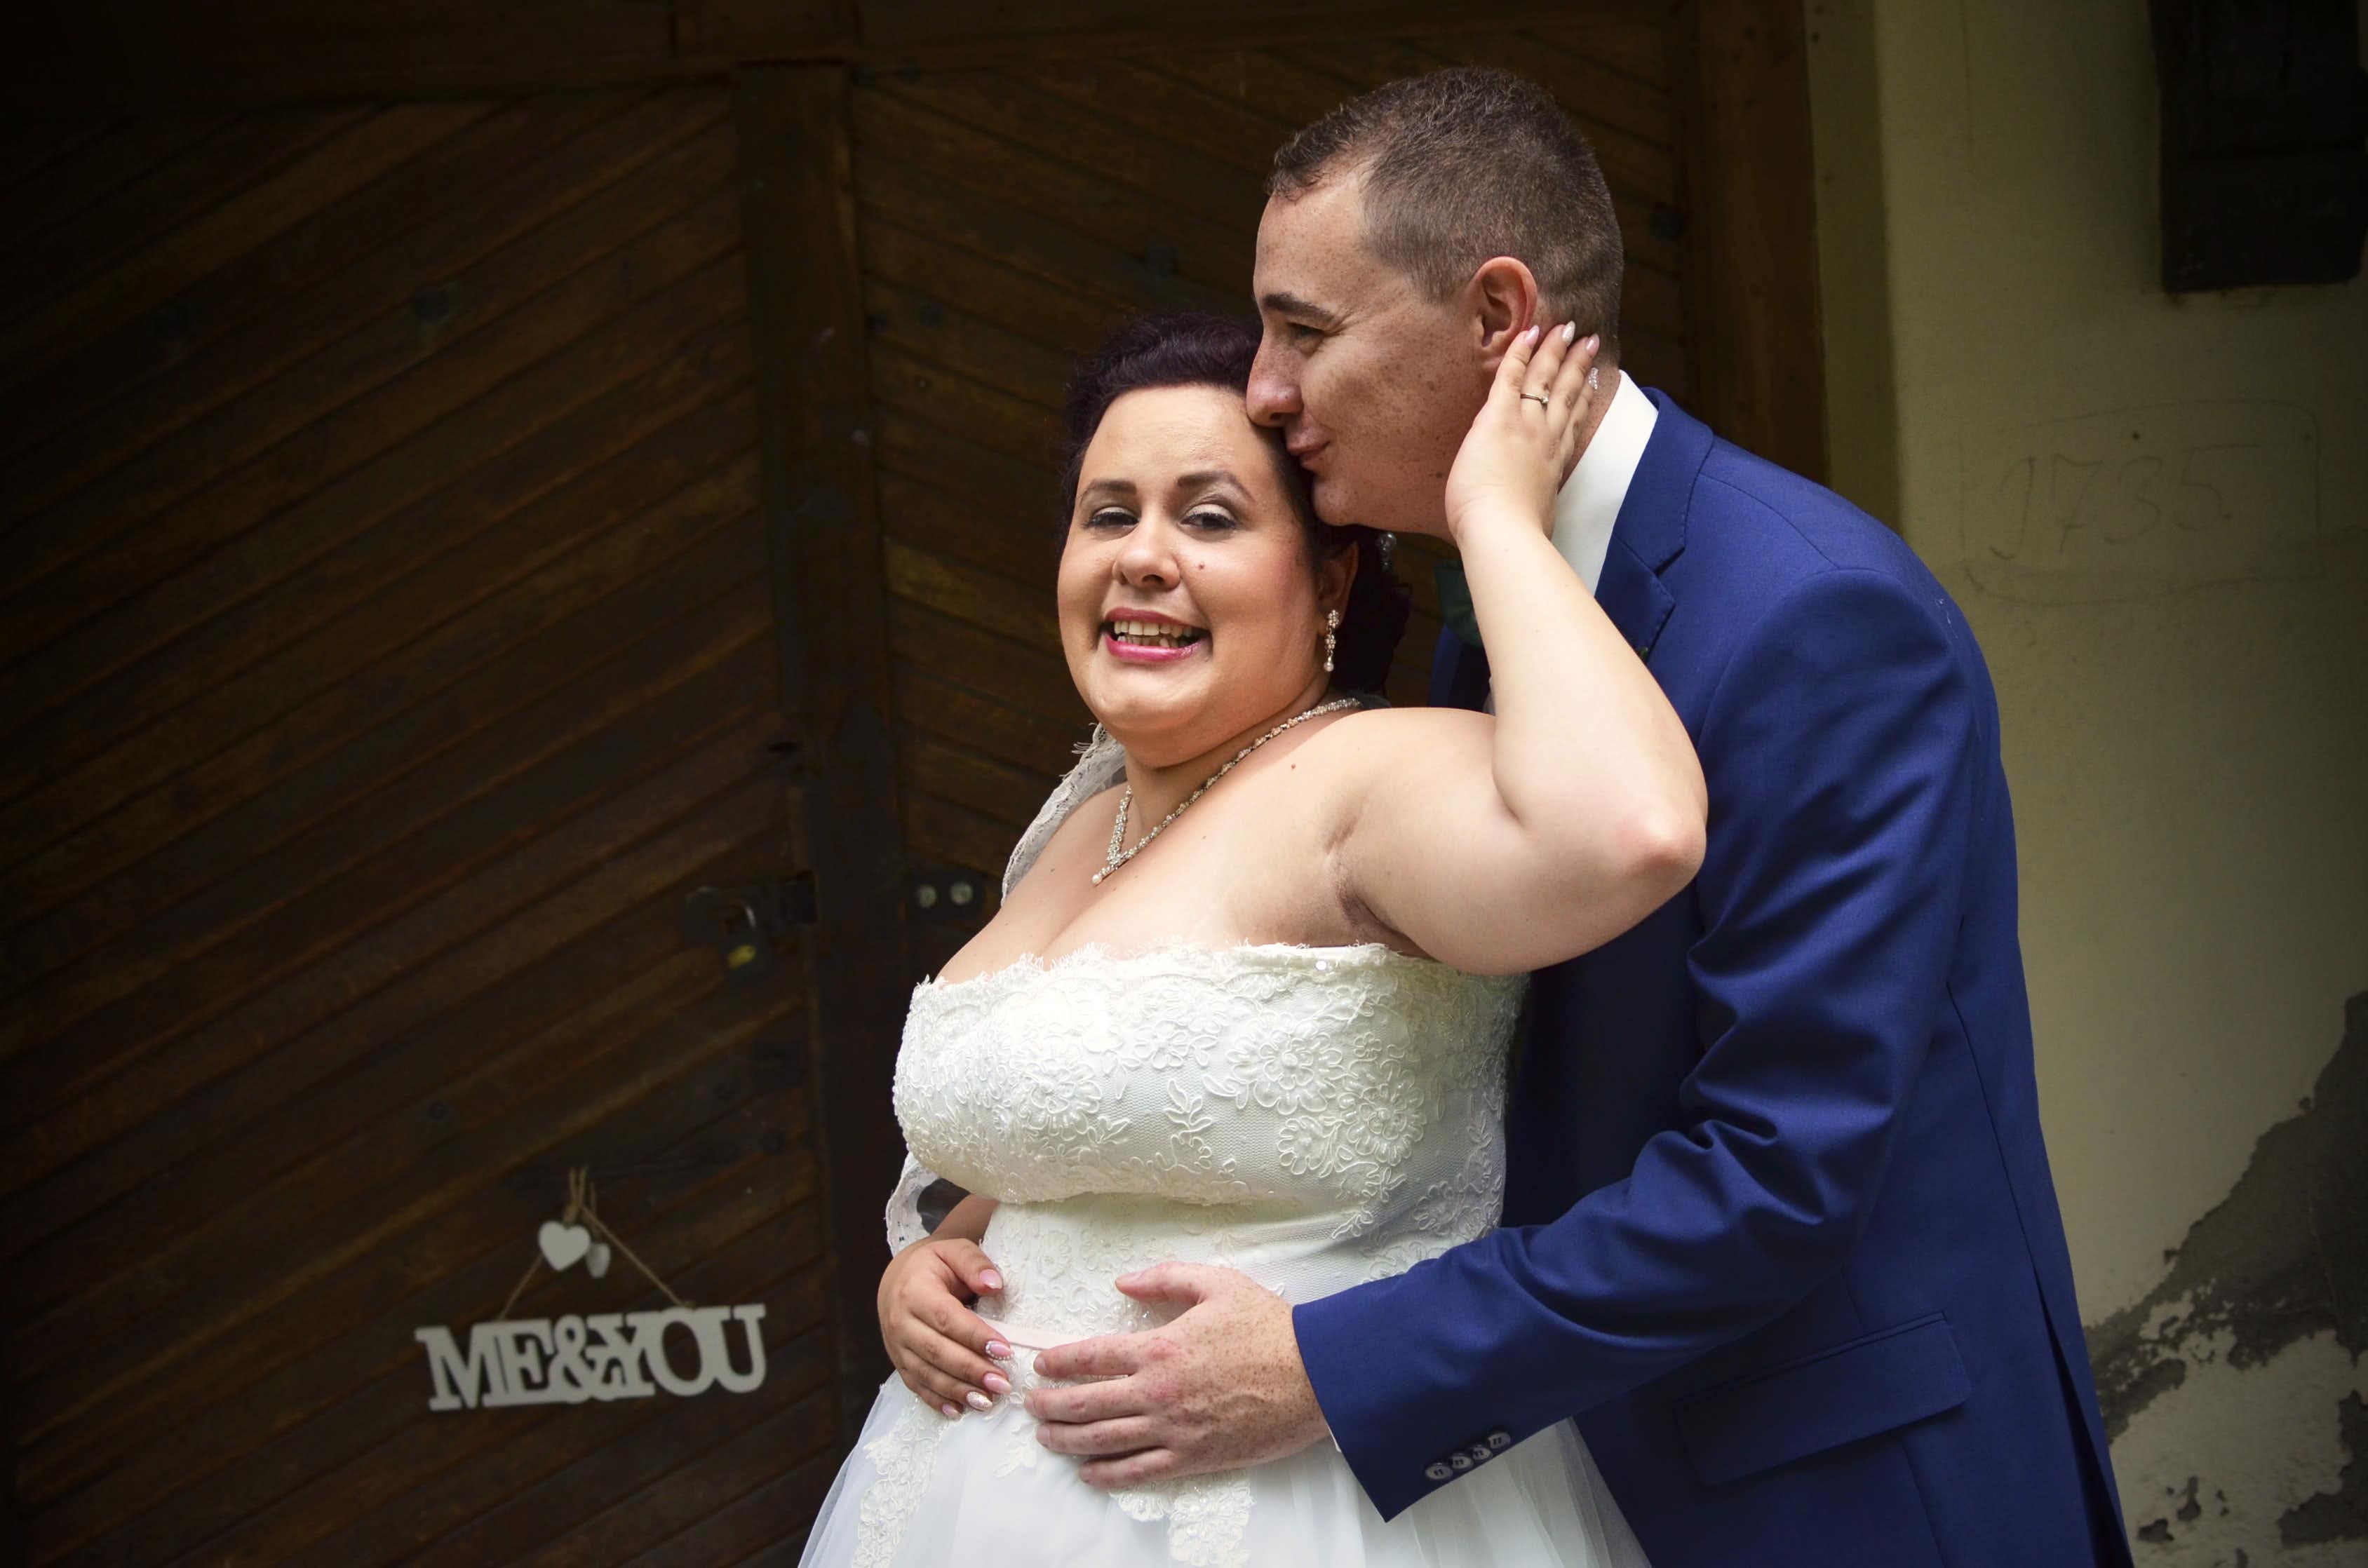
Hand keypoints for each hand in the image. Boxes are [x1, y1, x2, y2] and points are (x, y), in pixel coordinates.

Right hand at [877, 1235, 1013, 1416]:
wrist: (898, 1277)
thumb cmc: (934, 1264)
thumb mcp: (954, 1250)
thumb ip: (974, 1263)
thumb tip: (994, 1284)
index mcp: (914, 1291)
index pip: (946, 1319)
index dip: (975, 1336)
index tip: (1004, 1351)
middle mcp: (900, 1321)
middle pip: (937, 1351)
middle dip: (971, 1371)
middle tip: (1003, 1384)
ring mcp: (896, 1345)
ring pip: (926, 1373)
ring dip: (957, 1390)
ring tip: (987, 1401)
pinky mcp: (898, 1362)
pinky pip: (916, 1385)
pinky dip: (936, 1400)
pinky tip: (958, 1410)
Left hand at [1024, 1263, 1329, 1487]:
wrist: (1314, 1375)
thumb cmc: (1268, 1326)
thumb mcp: (1217, 1283)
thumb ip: (1164, 1278)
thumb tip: (1122, 1280)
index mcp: (1159, 1347)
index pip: (1092, 1356)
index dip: (1059, 1361)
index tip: (1040, 1364)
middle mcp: (1156, 1392)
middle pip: (1086, 1403)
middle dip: (1049, 1405)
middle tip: (1029, 1404)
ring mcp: (1173, 1429)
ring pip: (1103, 1441)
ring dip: (1067, 1440)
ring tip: (1045, 1438)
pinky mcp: (1193, 1457)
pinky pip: (1139, 1471)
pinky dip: (1107, 1475)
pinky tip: (1088, 1473)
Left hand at [1442, 323, 1600, 544]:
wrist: (1502, 532)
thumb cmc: (1514, 537)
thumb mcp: (1537, 519)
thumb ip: (1536, 507)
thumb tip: (1533, 517)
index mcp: (1553, 464)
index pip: (1571, 425)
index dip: (1583, 401)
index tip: (1592, 384)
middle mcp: (1546, 439)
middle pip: (1567, 394)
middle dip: (1578, 365)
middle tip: (1589, 342)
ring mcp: (1527, 425)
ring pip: (1546, 378)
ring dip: (1557, 350)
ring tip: (1568, 328)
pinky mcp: (1500, 418)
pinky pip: (1512, 375)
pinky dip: (1521, 351)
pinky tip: (1530, 332)